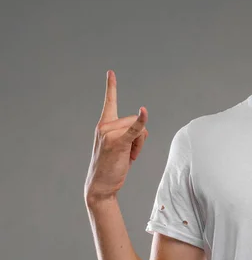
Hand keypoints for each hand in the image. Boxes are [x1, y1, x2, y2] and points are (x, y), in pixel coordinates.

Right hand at [84, 70, 148, 202]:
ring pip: (140, 130)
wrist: (100, 186)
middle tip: (126, 154)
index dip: (111, 87)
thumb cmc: (112, 166)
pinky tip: (143, 111)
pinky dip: (141, 121)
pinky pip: (134, 129)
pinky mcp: (117, 142)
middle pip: (136, 121)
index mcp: (104, 125)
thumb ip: (131, 133)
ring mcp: (109, 134)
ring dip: (139, 146)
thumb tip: (143, 127)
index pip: (109, 102)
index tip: (111, 72)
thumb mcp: (121, 146)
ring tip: (126, 158)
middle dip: (138, 139)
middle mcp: (104, 126)